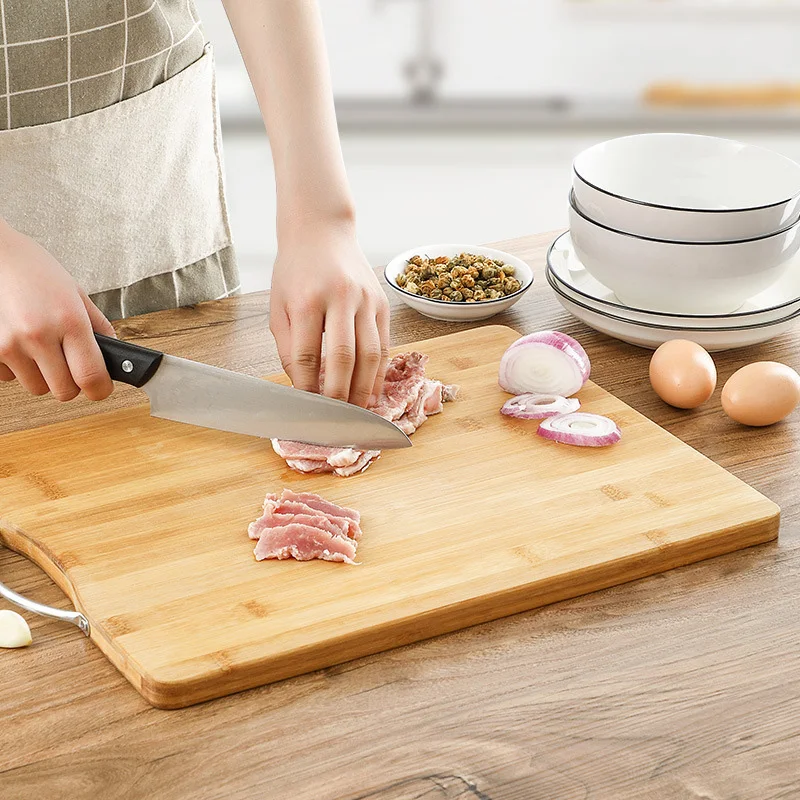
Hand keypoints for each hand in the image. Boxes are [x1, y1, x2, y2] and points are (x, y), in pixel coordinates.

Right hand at [0, 222, 115, 400]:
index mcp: (69, 320)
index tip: (100, 387)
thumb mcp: (75, 291)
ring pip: (37, 388)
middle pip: (64, 392)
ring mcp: (9, 344)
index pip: (91, 377)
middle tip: (68, 363)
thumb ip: (97, 325)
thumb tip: (113, 353)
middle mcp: (38, 335)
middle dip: (71, 382)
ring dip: (42, 375)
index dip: (100, 389)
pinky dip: (16, 367)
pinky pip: (9, 378)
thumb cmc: (33, 269)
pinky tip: (17, 341)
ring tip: (39, 345)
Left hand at [270, 222, 389, 406]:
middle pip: (344, 357)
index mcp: (307, 299)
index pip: (308, 354)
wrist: (322, 231)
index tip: (306, 408)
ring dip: (365, 388)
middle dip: (340, 394)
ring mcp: (366, 300)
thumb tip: (303, 386)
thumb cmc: (295, 271)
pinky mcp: (382, 303)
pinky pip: (385, 345)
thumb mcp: (279, 305)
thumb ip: (288, 347)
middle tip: (335, 419)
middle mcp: (341, 298)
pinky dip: (379, 372)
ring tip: (358, 412)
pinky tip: (372, 390)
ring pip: (371, 354)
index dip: (308, 387)